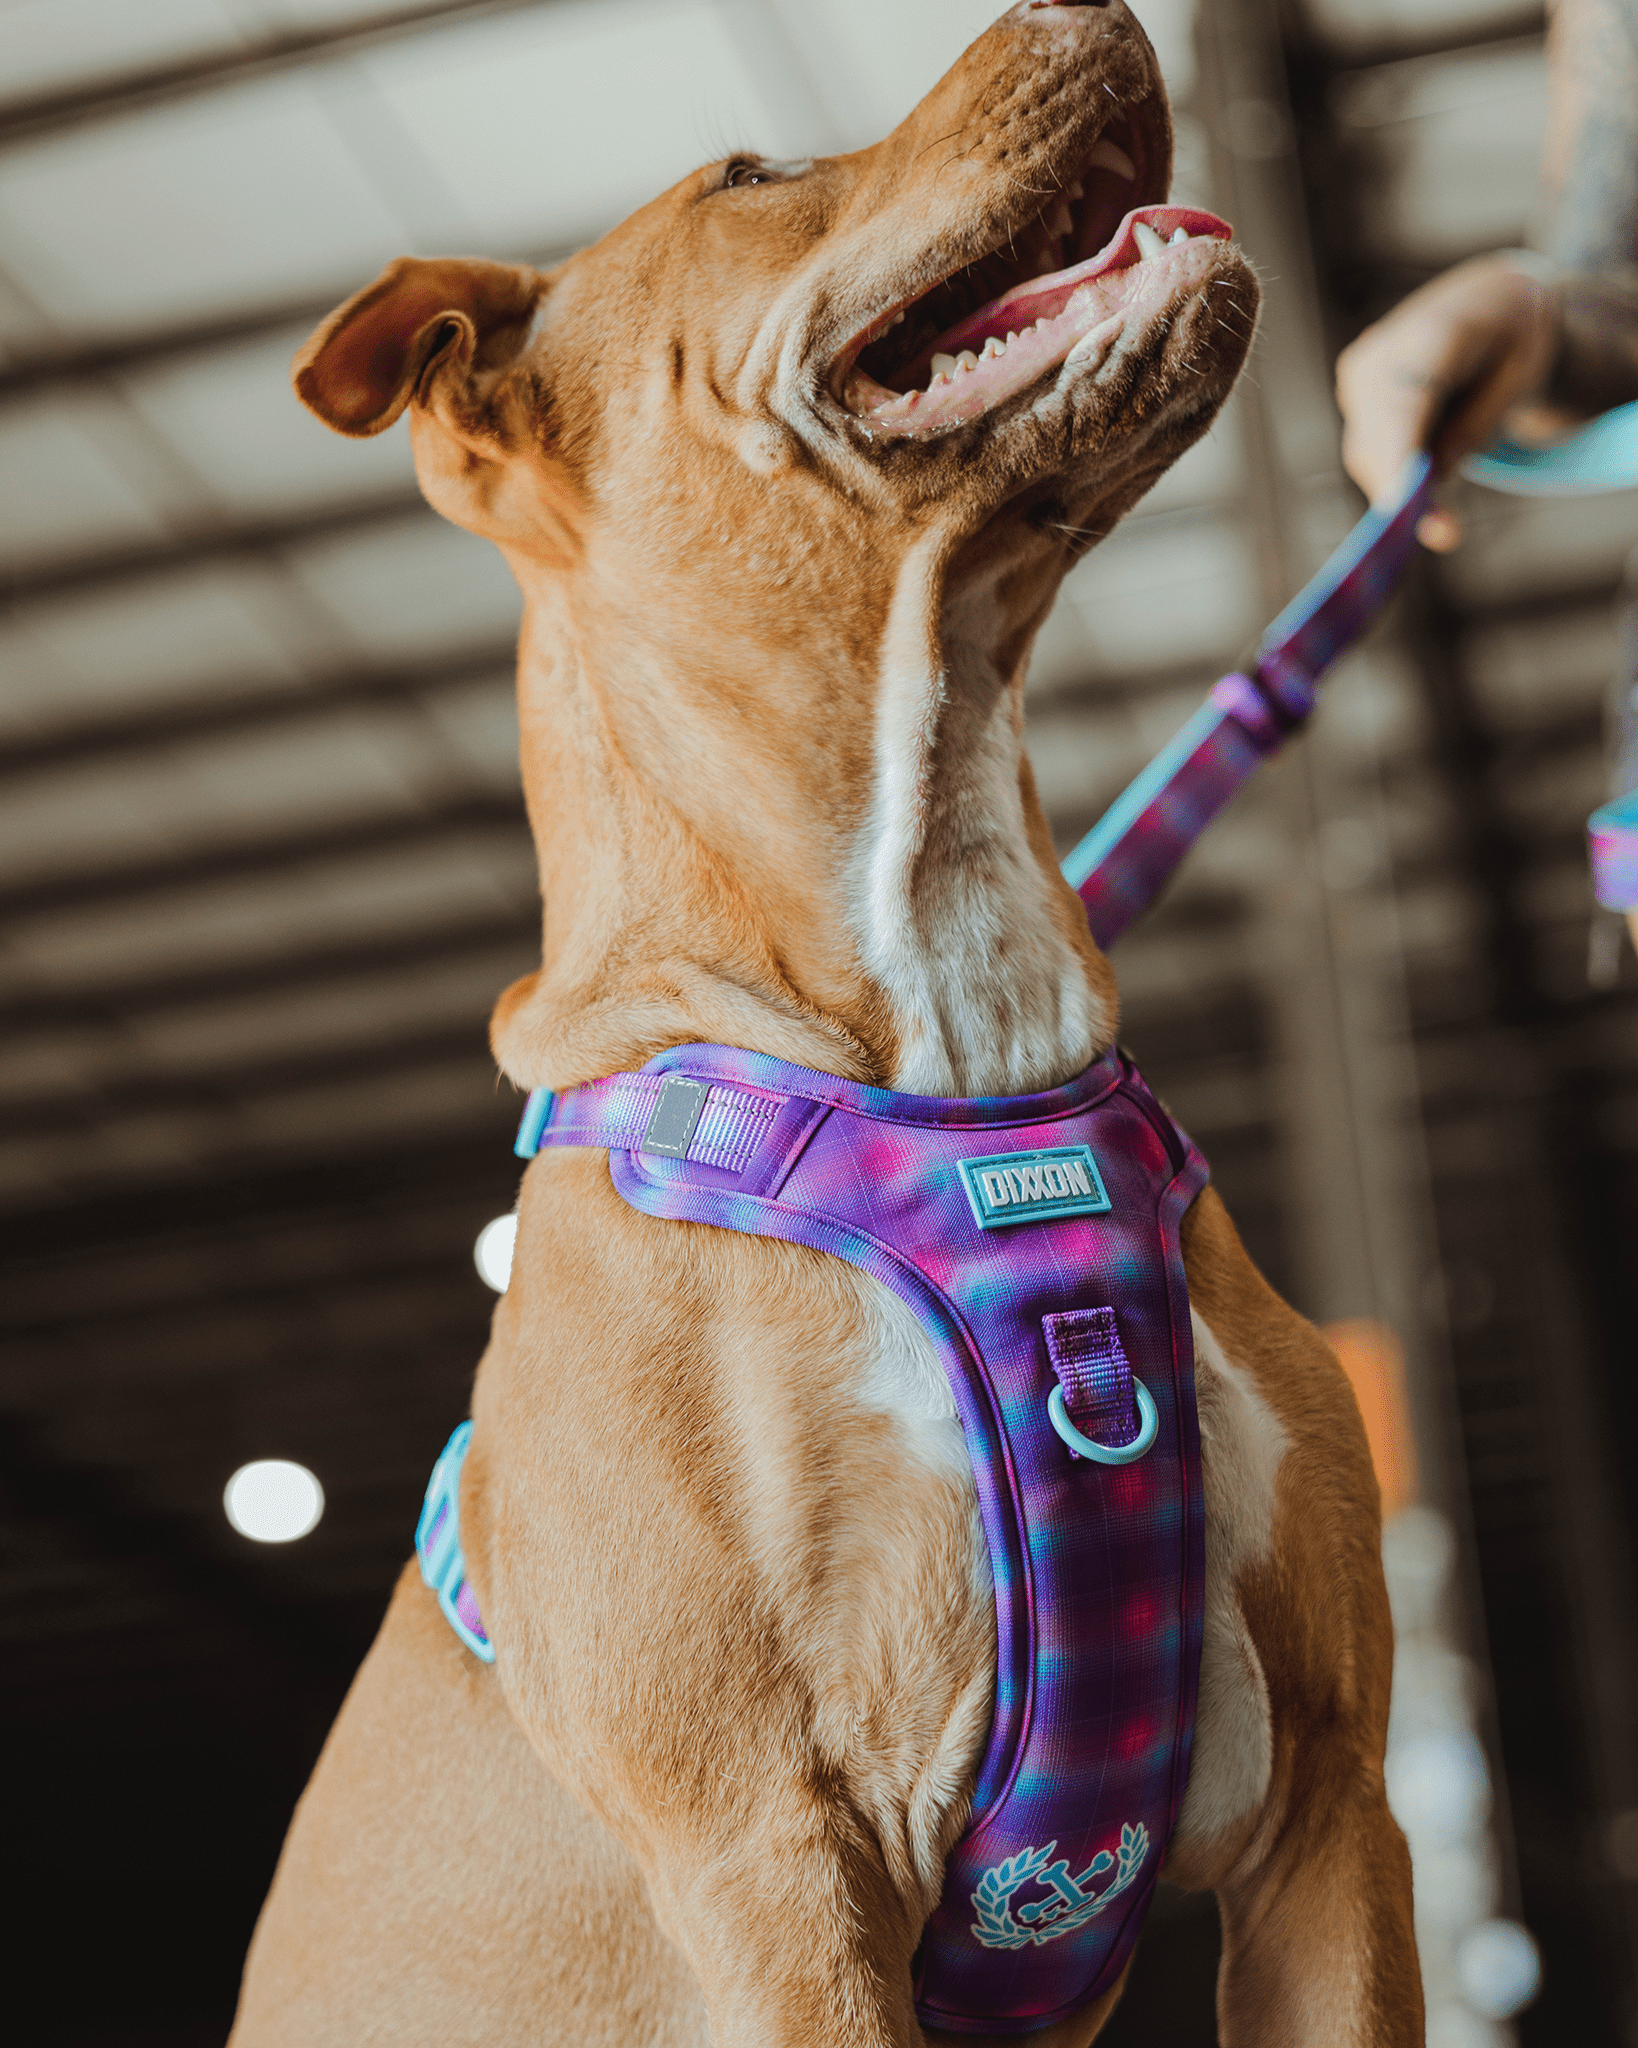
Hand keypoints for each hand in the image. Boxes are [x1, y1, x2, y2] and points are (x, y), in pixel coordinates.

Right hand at [1334, 254, 1559, 549]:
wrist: (1487, 299)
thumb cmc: (1512, 339)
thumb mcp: (1518, 379)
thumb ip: (1474, 429)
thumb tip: (1426, 486)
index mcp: (1432, 332)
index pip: (1405, 406)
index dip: (1399, 461)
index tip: (1402, 514)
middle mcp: (1380, 352)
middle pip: (1377, 439)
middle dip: (1399, 495)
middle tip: (1444, 536)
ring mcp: (1359, 373)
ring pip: (1368, 453)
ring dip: (1398, 488)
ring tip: (1445, 514)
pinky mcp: (1354, 394)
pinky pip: (1369, 451)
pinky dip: (1394, 474)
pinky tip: (1423, 481)